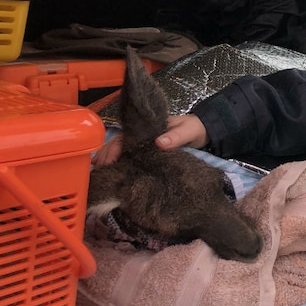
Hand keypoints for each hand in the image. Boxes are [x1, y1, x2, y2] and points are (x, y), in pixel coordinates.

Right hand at [90, 114, 208, 166]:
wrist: (207, 132)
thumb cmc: (195, 128)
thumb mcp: (188, 130)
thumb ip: (176, 136)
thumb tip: (159, 143)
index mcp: (149, 128)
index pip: (126, 137)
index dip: (114, 149)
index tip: (108, 162)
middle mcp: (144, 137)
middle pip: (119, 145)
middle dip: (106, 157)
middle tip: (98, 172)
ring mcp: (146, 146)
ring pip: (123, 153)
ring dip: (111, 162)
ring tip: (101, 176)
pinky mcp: (151, 156)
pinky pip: (133, 160)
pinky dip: (122, 167)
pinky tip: (115, 177)